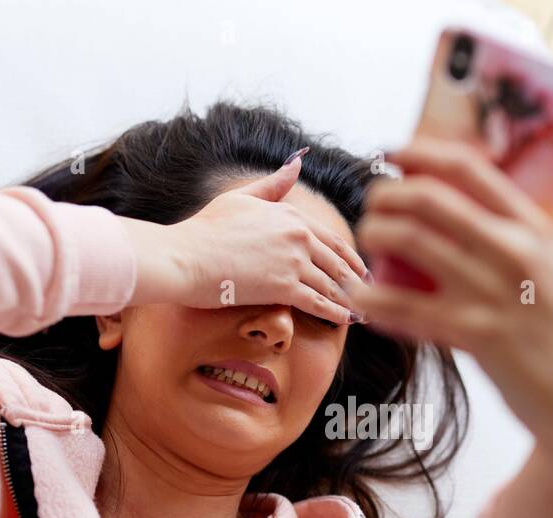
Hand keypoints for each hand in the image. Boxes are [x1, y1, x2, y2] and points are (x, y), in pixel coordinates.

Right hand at [118, 153, 368, 323]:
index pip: (331, 238)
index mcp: (290, 214)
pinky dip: (338, 313)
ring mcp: (293, 260)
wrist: (182, 256)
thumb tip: (297, 163)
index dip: (350, 256)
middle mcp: (297, 234)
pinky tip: (349, 320)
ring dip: (352, 299)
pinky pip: (320, 303)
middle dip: (357, 279)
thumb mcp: (240, 198)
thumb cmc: (203, 230)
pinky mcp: (284, 287)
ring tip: (365, 310)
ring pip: (333, 284)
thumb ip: (273, 185)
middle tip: (371, 292)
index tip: (360, 269)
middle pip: (338, 262)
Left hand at [348, 137, 552, 466]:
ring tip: (365, 241)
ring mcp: (492, 292)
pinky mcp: (474, 333)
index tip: (391, 152)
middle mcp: (513, 251)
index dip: (420, 152)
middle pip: (429, 198)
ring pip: (410, 242)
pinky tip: (358, 296)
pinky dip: (374, 299)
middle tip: (372, 203)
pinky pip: (406, 308)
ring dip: (374, 234)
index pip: (469, 169)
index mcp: (533, 227)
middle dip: (386, 193)